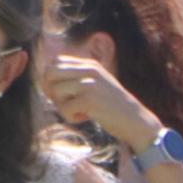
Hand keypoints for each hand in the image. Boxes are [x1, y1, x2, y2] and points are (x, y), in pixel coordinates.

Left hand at [38, 52, 164, 157]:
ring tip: (79, 111)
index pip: (55, 61)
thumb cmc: (112, 106)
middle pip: (50, 72)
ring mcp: (90, 84)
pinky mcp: (90, 100)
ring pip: (55, 91)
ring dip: (62, 106)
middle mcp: (89, 70)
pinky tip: (86, 117)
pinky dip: (71, 118)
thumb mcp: (97, 83)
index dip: (52, 79)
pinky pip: (64, 109)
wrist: (136, 121)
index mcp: (90, 64)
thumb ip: (77, 77)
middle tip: (65, 102)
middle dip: (51, 90)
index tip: (62, 93)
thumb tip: (46, 78)